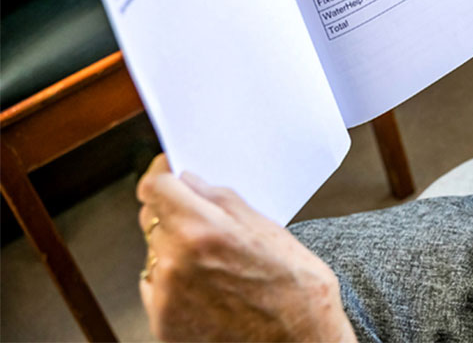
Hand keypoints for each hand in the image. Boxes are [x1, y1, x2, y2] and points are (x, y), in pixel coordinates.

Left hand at [136, 155, 353, 341]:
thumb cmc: (297, 290)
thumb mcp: (269, 230)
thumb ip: (223, 201)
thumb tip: (192, 183)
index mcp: (202, 232)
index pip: (155, 188)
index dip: (162, 174)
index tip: (170, 171)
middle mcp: (175, 264)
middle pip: (151, 218)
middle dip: (173, 211)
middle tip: (203, 217)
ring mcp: (165, 298)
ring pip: (155, 253)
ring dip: (174, 247)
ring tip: (216, 261)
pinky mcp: (164, 325)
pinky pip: (156, 287)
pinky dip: (174, 280)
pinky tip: (208, 286)